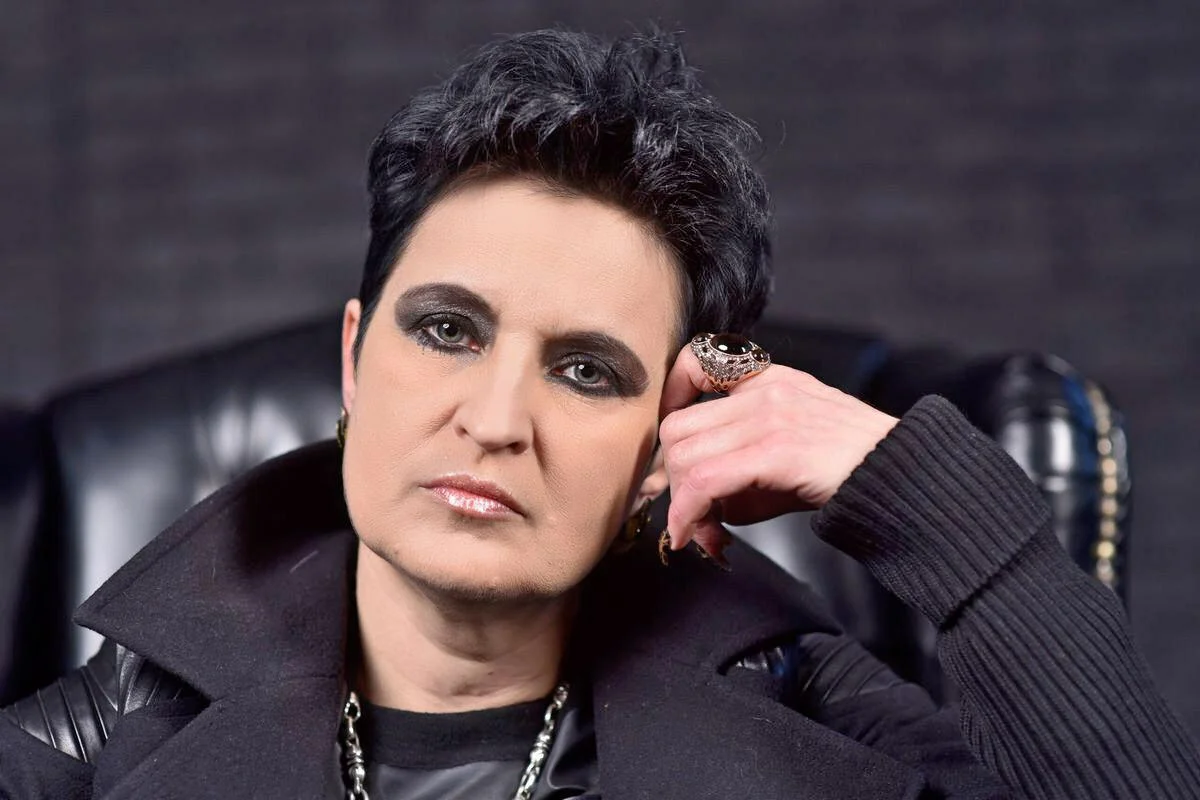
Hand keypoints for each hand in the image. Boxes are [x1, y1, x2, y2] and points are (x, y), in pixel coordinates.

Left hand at [657, 342, 899, 558]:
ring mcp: (770, 417)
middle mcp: (763, 391)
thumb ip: (736, 469)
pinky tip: (695, 537)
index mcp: (767, 379)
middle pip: (677, 428)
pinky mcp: (777, 451)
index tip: (669, 449)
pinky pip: (706, 482)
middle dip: (673, 479)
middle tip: (690, 515)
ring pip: (685, 456)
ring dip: (682, 504)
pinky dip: (689, 514)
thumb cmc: (846, 470)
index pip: (693, 363)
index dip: (667, 403)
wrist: (904, 475)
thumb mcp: (784, 452)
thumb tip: (691, 511)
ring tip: (702, 533)